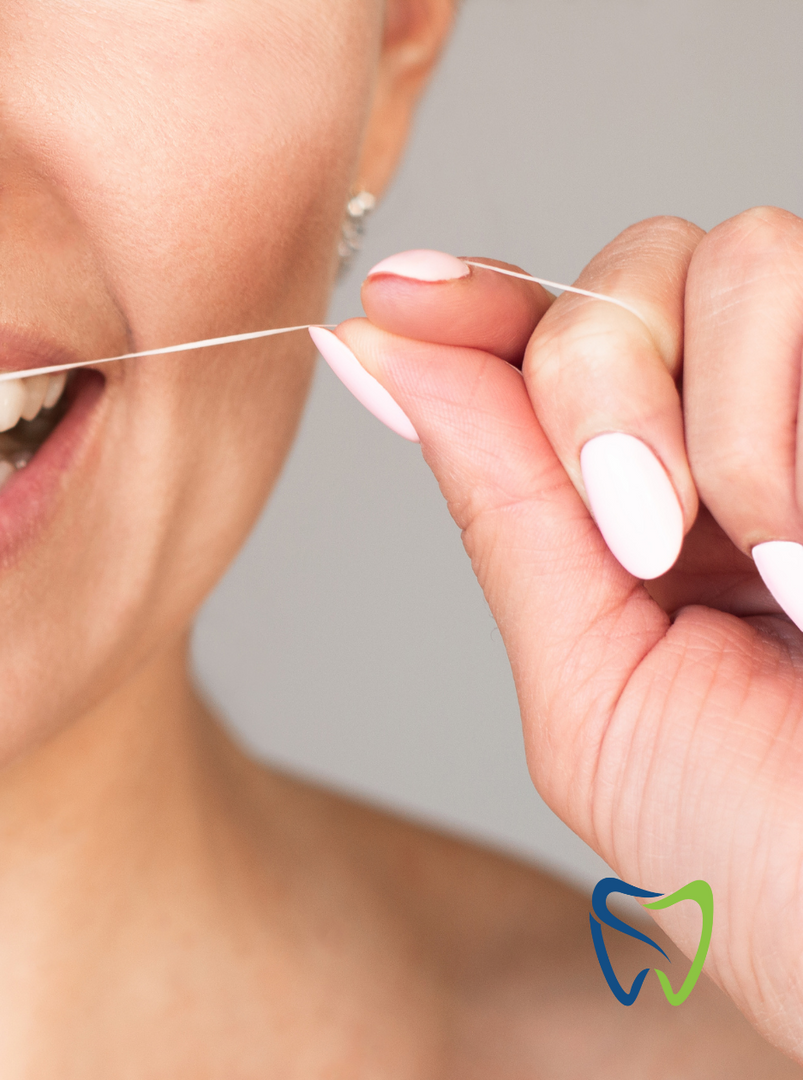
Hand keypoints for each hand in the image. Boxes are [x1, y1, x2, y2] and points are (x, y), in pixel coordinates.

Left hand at [328, 209, 802, 1055]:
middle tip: (643, 537)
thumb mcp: (597, 688)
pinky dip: (788, 432)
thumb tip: (385, 346)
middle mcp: (764, 429)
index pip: (551, 336)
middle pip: (637, 267)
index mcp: (661, 495)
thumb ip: (507, 509)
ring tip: (781, 571)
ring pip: (749, 254)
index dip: (473, 298)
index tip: (399, 296)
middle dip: (602, 382)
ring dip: (727, 419)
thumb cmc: (776, 857)